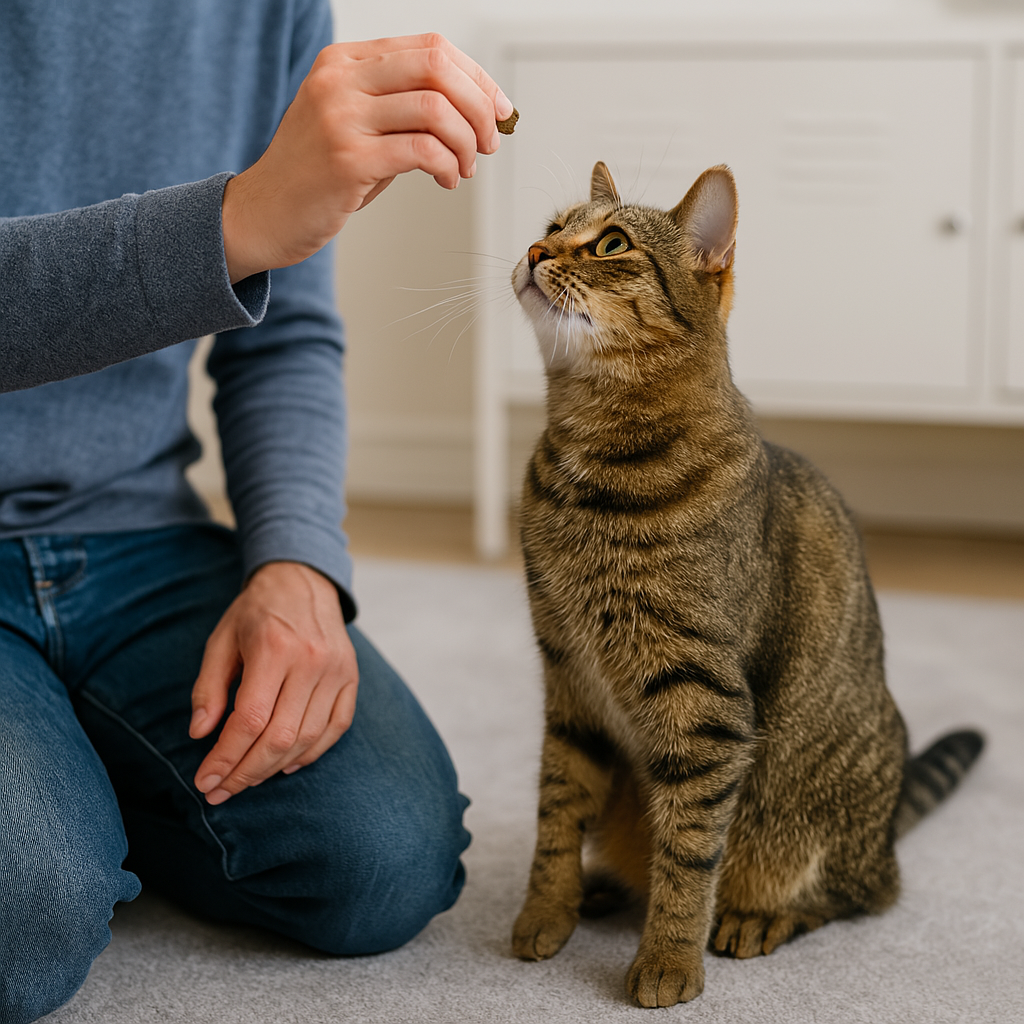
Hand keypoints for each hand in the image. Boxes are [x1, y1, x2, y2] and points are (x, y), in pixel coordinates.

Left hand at [189, 561, 357, 803]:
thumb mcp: (221, 640)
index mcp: (274, 647)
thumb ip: (209, 687)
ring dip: (274, 767)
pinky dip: (312, 752)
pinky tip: (286, 763)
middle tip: (221, 791)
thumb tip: (201, 735)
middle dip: (246, 772)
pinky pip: (336, 727)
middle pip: (279, 736)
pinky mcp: (352, 676)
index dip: (224, 757)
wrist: (303, 580)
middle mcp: (311, 660)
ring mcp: (337, 670)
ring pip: (308, 738)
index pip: (248, 719)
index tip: (204, 780)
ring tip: (247, 779)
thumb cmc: (256, 612)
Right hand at [222, 33, 513, 281]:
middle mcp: (340, 80)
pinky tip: (447, 181)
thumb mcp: (358, 125)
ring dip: (466, 143)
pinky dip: (448, 166)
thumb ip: (405, 109)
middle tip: (488, 142)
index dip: (476, 77)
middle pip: (437, 68)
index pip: (430, 48)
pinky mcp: (347, 159)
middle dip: (479, 107)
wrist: (265, 214)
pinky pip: (422, 151)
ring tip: (465, 167)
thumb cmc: (317, 175)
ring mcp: (340, 117)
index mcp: (345, 62)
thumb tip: (476, 112)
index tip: (498, 109)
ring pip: (436, 109)